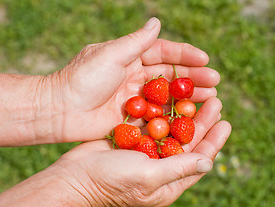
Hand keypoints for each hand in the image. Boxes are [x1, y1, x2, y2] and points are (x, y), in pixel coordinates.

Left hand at [41, 17, 219, 141]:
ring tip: (211, 98)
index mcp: (130, 57)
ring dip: (189, 97)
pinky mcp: (132, 118)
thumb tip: (156, 21)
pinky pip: (157, 116)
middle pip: (170, 75)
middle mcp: (135, 76)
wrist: (59, 110)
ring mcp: (135, 99)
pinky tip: (191, 118)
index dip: (185, 55)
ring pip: (168, 96)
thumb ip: (135, 42)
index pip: (163, 53)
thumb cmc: (82, 79)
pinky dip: (174, 117)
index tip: (205, 59)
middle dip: (193, 78)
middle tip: (215, 82)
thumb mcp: (109, 55)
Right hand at [53, 97, 230, 206]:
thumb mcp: (148, 176)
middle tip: (215, 100)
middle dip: (202, 122)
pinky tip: (172, 97)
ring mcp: (149, 154)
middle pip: (189, 142)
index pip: (199, 160)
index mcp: (170, 183)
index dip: (214, 142)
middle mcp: (162, 168)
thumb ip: (179, 169)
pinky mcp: (135, 142)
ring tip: (199, 95)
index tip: (226, 123)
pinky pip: (156, 125)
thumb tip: (208, 163)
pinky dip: (165, 112)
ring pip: (174, 131)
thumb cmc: (112, 181)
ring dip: (186, 114)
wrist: (75, 176)